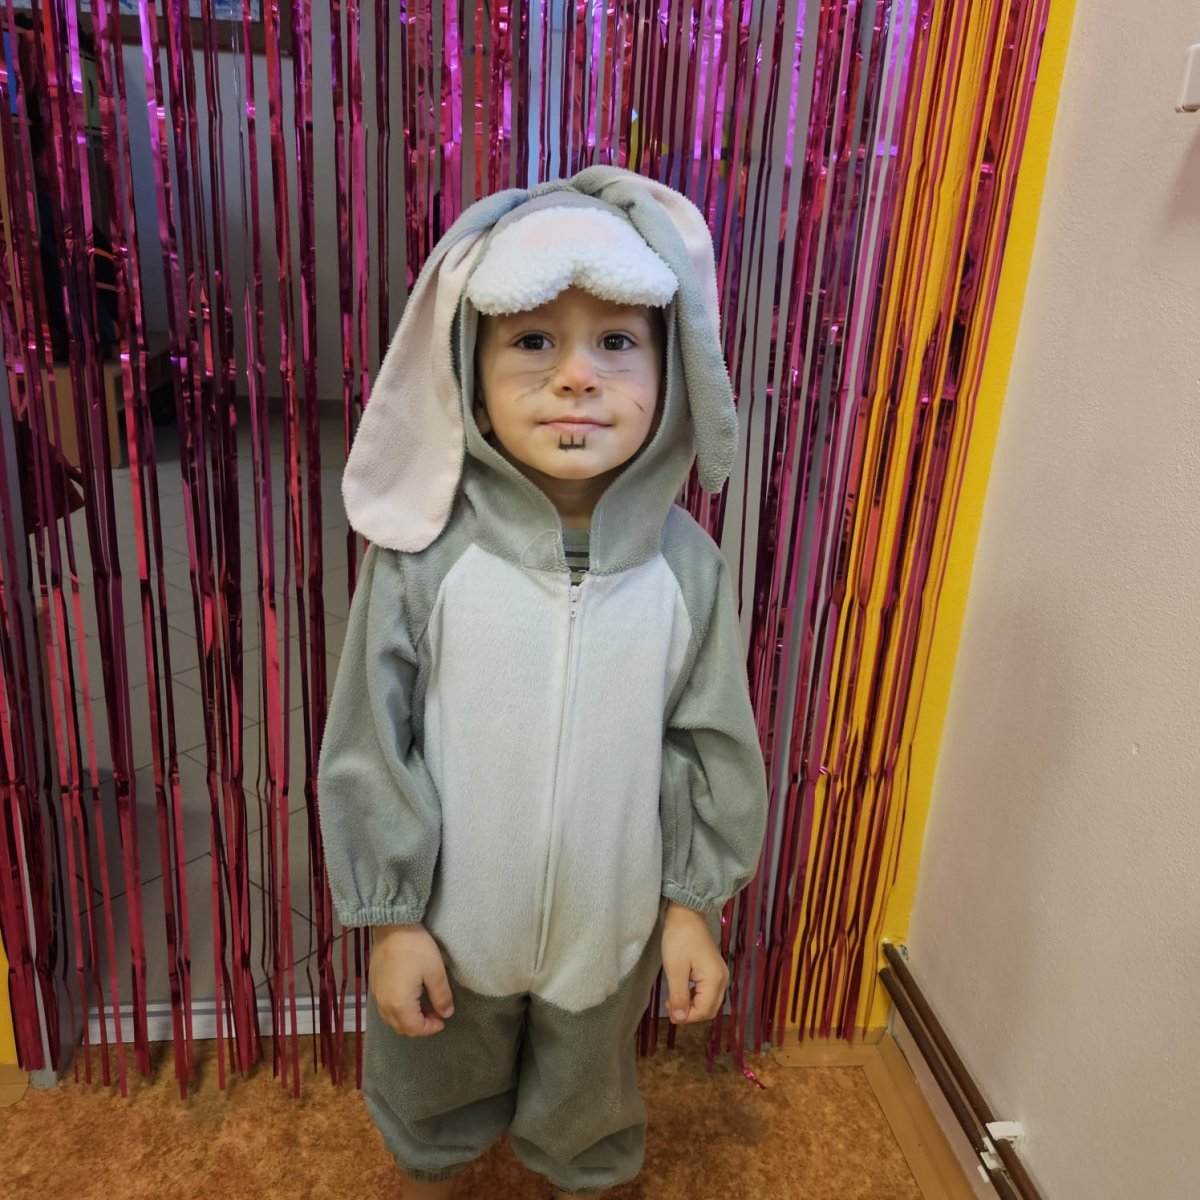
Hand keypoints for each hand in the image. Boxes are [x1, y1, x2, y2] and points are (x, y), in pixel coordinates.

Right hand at [369, 923, 454, 1036]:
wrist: (392, 927)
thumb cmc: (416, 949)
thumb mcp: (435, 972)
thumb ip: (441, 997)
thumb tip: (446, 1014)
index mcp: (400, 1005)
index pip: (415, 1028)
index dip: (431, 1028)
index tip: (443, 1018)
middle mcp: (384, 1005)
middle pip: (401, 1027)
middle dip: (419, 1026)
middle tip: (435, 1013)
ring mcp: (376, 995)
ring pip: (391, 1019)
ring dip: (408, 1018)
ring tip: (424, 1005)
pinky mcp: (373, 985)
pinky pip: (385, 1007)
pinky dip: (398, 1010)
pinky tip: (409, 996)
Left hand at [661, 902, 728, 1023]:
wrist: (686, 913)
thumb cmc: (679, 939)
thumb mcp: (675, 969)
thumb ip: (679, 996)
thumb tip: (679, 1019)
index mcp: (715, 980)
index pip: (703, 1011)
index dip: (686, 1017)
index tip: (669, 1012)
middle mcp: (723, 980)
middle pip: (709, 1009)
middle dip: (690, 1013)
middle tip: (670, 1007)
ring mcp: (720, 974)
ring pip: (709, 1001)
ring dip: (692, 1005)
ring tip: (673, 999)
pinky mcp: (715, 969)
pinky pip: (708, 991)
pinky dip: (696, 996)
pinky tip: (682, 990)